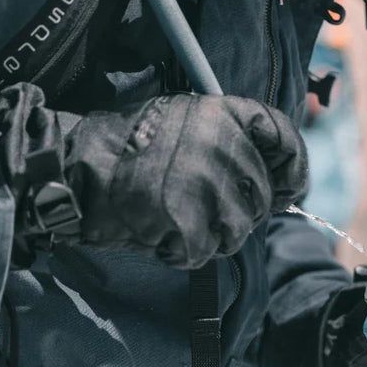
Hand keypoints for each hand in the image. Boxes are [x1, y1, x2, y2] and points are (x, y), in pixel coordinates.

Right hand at [0, 83, 307, 267]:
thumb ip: (229, 144)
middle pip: (260, 198)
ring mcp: (204, 180)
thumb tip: (275, 187)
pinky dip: (181, 253)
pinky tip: (160, 235)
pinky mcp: (184, 216)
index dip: (292, 170)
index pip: (284, 138)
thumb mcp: (185, 125)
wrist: (73, 167)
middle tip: (199, 211)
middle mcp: (222, 142)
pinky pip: (203, 253)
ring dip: (210, 237)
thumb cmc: (128, 151)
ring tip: (175, 220)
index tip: (286, 191)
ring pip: (237, 232)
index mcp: (224, 113)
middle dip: (237, 214)